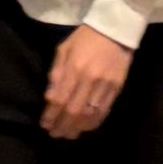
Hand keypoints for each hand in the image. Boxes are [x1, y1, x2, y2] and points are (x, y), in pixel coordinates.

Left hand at [43, 25, 133, 139]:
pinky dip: (93, 122)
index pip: (60, 99)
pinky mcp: (117, 88)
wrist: (116, 29)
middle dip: (62, 125)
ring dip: (77, 128)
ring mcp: (105, 84)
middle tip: (55, 134)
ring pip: (89, 114)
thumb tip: (49, 98)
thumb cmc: (85, 37)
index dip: (51, 115)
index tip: (45, 124)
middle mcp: (90, 79)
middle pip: (74, 110)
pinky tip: (85, 127)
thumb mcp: (64, 49)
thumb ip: (56, 73)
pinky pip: (104, 110)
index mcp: (74, 67)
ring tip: (68, 134)